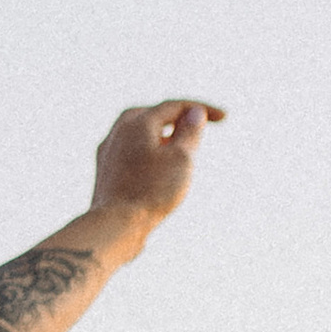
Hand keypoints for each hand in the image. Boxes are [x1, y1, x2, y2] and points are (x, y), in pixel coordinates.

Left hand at [90, 98, 224, 228]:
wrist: (114, 225)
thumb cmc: (152, 191)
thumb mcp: (181, 158)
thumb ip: (190, 132)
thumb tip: (194, 113)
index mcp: (137, 121)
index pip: (175, 106)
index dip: (202, 109)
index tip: (224, 118)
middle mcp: (117, 131)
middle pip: (154, 116)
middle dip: (179, 119)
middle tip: (198, 127)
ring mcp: (108, 151)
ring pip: (140, 135)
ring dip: (163, 137)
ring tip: (180, 148)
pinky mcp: (105, 172)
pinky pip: (132, 153)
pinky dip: (150, 154)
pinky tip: (158, 169)